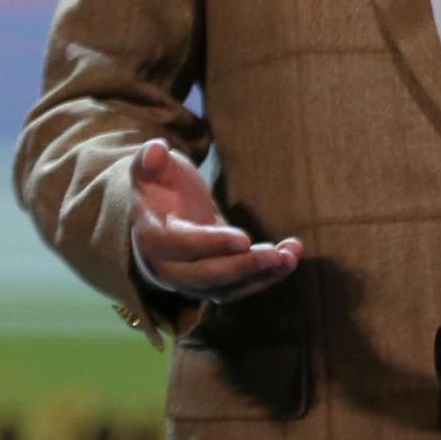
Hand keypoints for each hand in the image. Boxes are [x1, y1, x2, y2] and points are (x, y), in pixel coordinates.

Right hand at [130, 139, 303, 304]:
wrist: (161, 214)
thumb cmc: (159, 186)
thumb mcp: (151, 167)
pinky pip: (237, 289)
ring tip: (290, 257)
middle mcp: (166, 268)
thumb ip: (150, 159)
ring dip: (259, 276)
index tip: (245, 237)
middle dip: (242, 267)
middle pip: (204, 277)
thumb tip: (156, 151)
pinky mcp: (210, 285)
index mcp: (151, 237)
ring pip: (224, 289)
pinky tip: (289, 259)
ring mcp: (189, 281)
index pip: (179, 246)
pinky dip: (264, 278)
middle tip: (276, 255)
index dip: (210, 243)